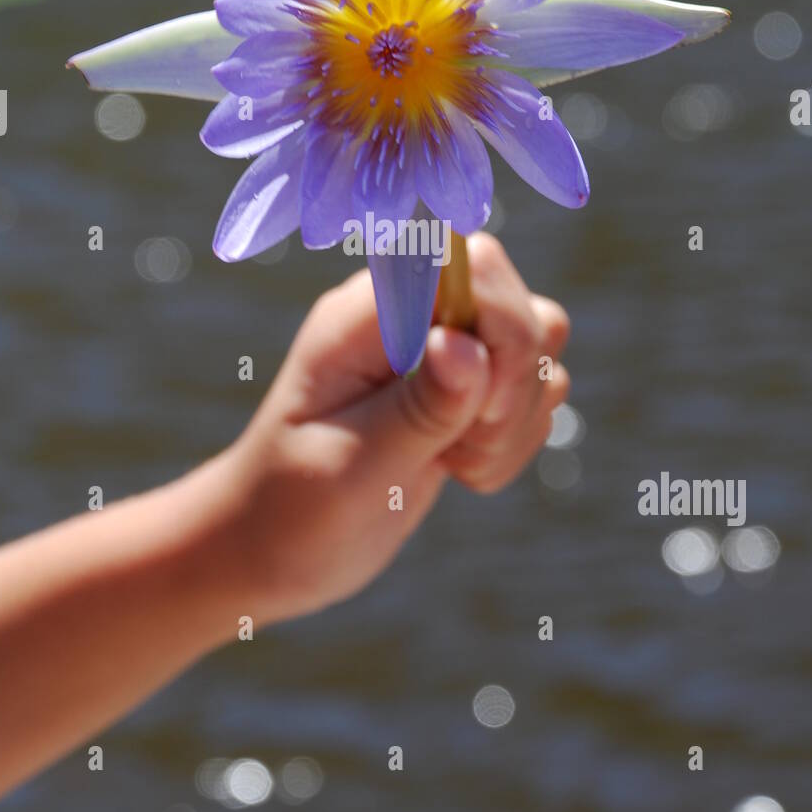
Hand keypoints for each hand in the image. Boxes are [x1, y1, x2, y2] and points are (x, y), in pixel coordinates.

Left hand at [207, 233, 570, 627]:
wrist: (271, 548)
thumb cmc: (292, 507)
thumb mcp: (350, 465)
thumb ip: (416, 407)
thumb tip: (466, 345)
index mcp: (366, 317)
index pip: (469, 263)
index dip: (499, 326)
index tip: (476, 407)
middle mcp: (409, 319)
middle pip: (519, 303)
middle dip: (514, 386)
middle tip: (462, 445)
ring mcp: (440, 352)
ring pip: (539, 347)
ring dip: (517, 420)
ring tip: (457, 463)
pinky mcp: (464, 392)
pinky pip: (533, 392)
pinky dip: (514, 441)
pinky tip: (462, 472)